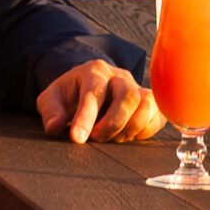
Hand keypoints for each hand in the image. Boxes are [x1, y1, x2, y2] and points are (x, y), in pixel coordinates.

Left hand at [37, 59, 163, 143]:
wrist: (90, 84)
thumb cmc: (70, 94)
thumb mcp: (51, 98)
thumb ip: (51, 110)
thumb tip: (55, 127)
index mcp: (94, 71)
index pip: (94, 92)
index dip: (86, 117)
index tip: (78, 139)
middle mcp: (119, 76)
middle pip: (127, 95)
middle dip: (113, 123)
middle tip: (97, 138)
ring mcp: (137, 86)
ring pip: (147, 103)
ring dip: (131, 127)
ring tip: (114, 138)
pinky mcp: (150, 100)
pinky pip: (158, 113)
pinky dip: (146, 129)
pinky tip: (129, 136)